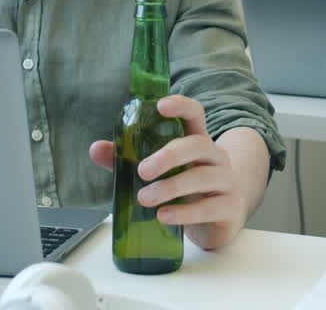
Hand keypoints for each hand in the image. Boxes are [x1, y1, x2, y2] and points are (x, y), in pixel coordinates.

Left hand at [89, 94, 254, 249]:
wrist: (222, 219)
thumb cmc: (186, 189)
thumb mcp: (159, 172)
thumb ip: (127, 159)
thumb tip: (96, 148)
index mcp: (197, 141)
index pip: (195, 114)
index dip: (180, 106)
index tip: (160, 106)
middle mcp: (215, 157)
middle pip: (198, 145)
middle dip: (169, 156)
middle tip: (142, 171)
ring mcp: (226, 182)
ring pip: (202, 177)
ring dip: (171, 187)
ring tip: (145, 199)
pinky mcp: (230, 209)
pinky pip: (209, 208)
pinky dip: (184, 213)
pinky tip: (164, 216)